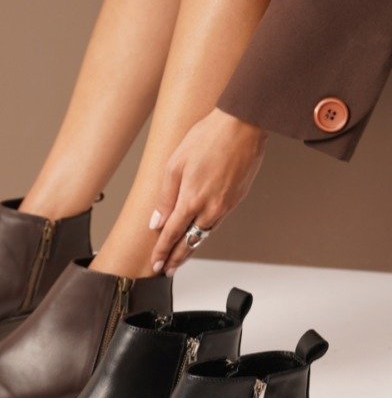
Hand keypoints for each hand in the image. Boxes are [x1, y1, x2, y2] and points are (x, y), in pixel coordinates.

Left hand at [149, 108, 267, 274]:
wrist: (242, 127)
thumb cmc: (207, 138)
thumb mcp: (175, 164)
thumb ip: (165, 197)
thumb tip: (157, 222)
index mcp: (192, 199)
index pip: (172, 234)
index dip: (162, 251)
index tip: (156, 264)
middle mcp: (210, 208)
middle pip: (190, 242)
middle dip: (176, 258)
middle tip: (166, 270)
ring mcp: (225, 206)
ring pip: (204, 235)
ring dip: (191, 249)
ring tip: (179, 259)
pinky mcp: (236, 200)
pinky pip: (216, 224)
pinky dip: (205, 234)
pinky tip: (198, 236)